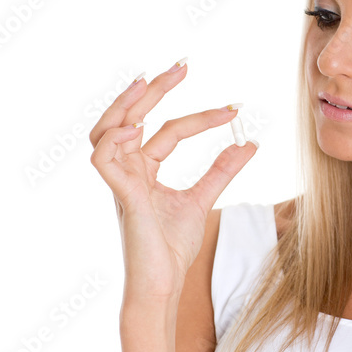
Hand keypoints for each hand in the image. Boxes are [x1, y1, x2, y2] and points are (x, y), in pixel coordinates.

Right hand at [88, 61, 257, 304]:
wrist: (164, 286)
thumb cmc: (172, 249)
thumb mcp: (203, 200)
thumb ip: (220, 171)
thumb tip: (248, 143)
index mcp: (143, 171)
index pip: (168, 131)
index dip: (200, 117)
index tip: (235, 109)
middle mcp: (127, 172)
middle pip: (131, 118)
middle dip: (154, 89)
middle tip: (182, 65)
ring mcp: (120, 183)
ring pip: (106, 131)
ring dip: (125, 104)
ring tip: (149, 82)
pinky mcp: (121, 197)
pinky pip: (102, 159)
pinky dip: (115, 138)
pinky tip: (138, 127)